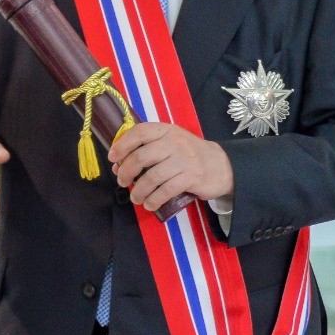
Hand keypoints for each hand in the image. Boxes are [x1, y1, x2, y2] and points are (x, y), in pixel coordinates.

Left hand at [106, 122, 232, 214]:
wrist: (222, 165)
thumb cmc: (189, 154)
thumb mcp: (171, 143)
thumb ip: (147, 149)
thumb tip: (118, 165)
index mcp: (166, 131)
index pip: (139, 132)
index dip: (122, 145)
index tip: (112, 158)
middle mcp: (174, 142)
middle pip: (141, 156)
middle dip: (126, 171)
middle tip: (122, 181)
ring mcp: (184, 160)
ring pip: (152, 177)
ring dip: (139, 190)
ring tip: (135, 198)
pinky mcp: (192, 177)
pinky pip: (166, 190)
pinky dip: (154, 199)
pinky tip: (149, 204)